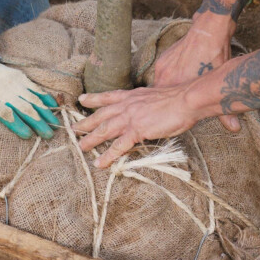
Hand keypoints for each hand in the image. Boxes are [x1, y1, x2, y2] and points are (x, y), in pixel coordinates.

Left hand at [0, 57, 57, 139]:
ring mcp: (14, 83)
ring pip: (33, 99)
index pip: (6, 114)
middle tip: (49, 135)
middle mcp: (6, 92)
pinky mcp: (19, 77)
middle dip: (38, 122)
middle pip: (25, 108)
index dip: (18, 125)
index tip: (28, 135)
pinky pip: (35, 88)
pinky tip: (54, 105)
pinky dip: (45, 97)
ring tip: (56, 124)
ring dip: (46, 112)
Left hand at [76, 83, 208, 168]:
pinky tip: (100, 163)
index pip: (108, 96)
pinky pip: (118, 146)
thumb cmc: (177, 99)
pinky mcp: (137, 131)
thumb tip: (146, 112)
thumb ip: (146, 104)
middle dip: (86, 122)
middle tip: (73, 128)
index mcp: (132, 96)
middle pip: (101, 115)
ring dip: (91, 140)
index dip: (93, 98)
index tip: (82, 99)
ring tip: (81, 147)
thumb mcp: (156, 96)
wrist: (186, 100)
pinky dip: (108, 156)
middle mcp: (127, 105)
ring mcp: (130, 118)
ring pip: (105, 130)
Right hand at [153, 13, 239, 131]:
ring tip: (183, 89)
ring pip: (163, 84)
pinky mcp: (164, 57)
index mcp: (176, 88)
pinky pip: (164, 72)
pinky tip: (183, 74)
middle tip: (180, 104)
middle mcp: (165, 78)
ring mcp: (163, 66)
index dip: (171, 112)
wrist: (209, 30)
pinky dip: (172, 75)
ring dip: (172, 87)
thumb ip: (223, 110)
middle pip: (162, 97)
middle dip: (170, 101)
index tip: (177, 115)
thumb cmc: (215, 56)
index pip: (166, 108)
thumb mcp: (218, 85)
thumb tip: (235, 128)